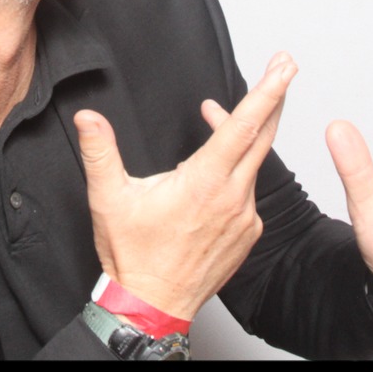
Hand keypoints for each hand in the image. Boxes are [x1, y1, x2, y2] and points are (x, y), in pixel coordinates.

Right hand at [74, 52, 297, 320]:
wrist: (153, 304)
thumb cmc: (134, 255)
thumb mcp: (109, 198)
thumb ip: (100, 152)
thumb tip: (88, 118)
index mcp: (203, 182)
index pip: (243, 126)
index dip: (266, 92)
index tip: (283, 67)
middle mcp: (231, 197)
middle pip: (263, 136)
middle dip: (274, 98)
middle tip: (284, 67)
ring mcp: (244, 217)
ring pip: (252, 163)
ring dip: (242, 137)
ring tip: (217, 117)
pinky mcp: (248, 233)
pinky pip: (249, 192)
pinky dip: (238, 172)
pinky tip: (216, 174)